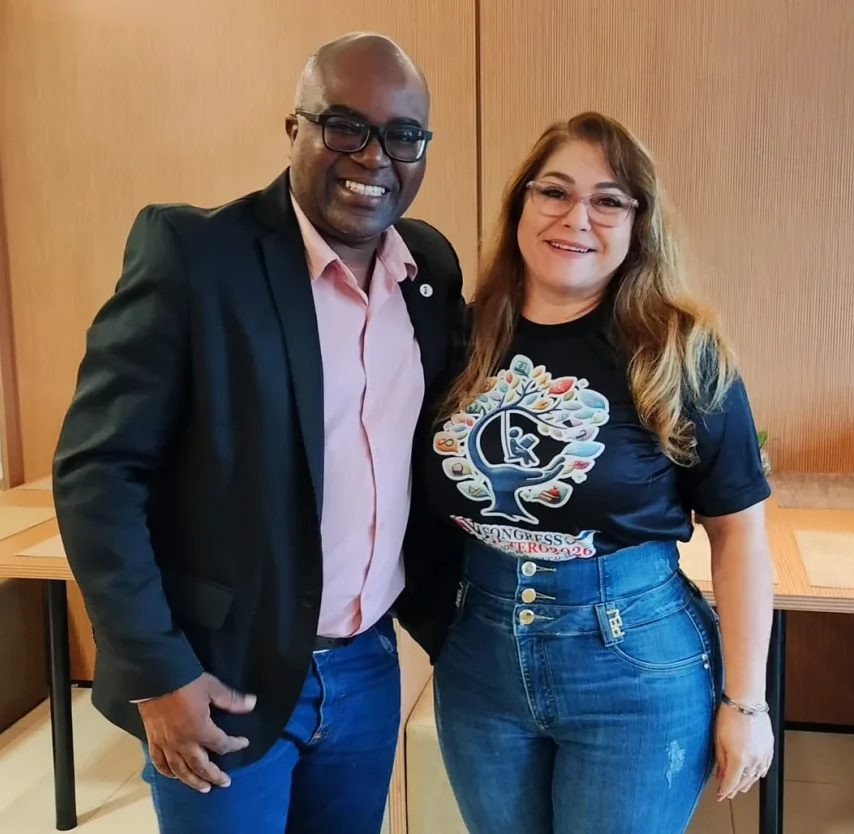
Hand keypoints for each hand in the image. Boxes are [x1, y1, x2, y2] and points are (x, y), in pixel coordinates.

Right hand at [139, 672, 255, 791]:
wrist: (156, 678)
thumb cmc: (187, 683)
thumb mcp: (213, 688)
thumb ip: (232, 700)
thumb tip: (252, 703)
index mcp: (200, 730)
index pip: (222, 744)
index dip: (235, 745)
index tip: (244, 743)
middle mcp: (183, 743)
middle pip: (201, 766)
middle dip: (214, 776)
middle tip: (225, 783)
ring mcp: (166, 745)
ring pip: (180, 770)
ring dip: (193, 781)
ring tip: (203, 788)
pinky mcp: (153, 741)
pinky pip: (160, 763)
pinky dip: (168, 773)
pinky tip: (175, 776)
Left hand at [714, 703, 773, 800]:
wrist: (746, 701)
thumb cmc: (729, 716)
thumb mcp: (718, 739)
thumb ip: (720, 760)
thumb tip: (720, 775)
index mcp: (738, 759)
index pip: (731, 782)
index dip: (724, 791)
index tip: (720, 796)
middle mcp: (753, 760)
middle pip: (744, 782)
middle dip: (735, 788)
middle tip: (728, 793)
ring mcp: (763, 754)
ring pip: (755, 776)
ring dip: (747, 783)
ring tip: (740, 787)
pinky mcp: (769, 748)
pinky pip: (765, 766)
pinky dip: (759, 773)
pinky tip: (755, 775)